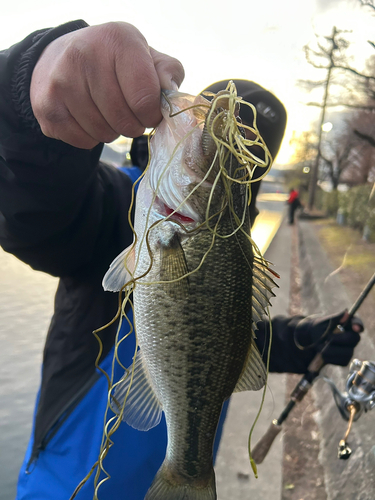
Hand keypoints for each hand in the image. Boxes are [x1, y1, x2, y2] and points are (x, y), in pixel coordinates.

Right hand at [30, 22, 184, 148]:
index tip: (149, 111)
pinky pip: (84, 142)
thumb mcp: (146, 57)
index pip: (145, 98)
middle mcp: (84, 55)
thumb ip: (167, 73)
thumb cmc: (115, 63)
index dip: (152, 115)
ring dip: (112, 132)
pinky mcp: (47, 107)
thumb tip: (171, 98)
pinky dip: (92, 138)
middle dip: (133, 125)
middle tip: (129, 114)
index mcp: (117, 39)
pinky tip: (88, 118)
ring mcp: (61, 81)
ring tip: (107, 113)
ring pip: (104, 133)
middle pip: (124, 121)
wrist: (61, 59)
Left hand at [295, 310, 362, 366]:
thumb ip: (335, 318)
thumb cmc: (318, 328)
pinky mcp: (344, 359)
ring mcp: (349, 348)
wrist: (311, 341)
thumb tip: (346, 313)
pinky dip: (329, 358)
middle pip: (354, 339)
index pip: (357, 322)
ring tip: (319, 346)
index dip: (358, 325)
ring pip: (347, 352)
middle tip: (328, 338)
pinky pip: (341, 361)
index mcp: (347, 323)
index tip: (354, 327)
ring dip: (330, 350)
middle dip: (339, 339)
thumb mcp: (322, 322)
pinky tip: (323, 354)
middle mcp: (351, 336)